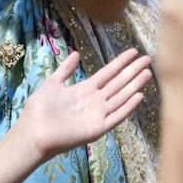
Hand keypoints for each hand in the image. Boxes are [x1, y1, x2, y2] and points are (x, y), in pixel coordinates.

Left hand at [18, 49, 152, 159]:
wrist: (34, 131)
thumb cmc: (40, 108)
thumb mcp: (52, 83)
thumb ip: (65, 69)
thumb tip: (76, 53)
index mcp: (85, 89)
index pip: (108, 73)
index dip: (120, 62)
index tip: (133, 52)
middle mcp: (95, 101)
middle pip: (118, 83)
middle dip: (133, 71)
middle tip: (148, 59)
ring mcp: (98, 114)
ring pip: (121, 96)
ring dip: (134, 85)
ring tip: (148, 73)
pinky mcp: (98, 128)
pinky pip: (116, 116)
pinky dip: (128, 107)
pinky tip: (139, 96)